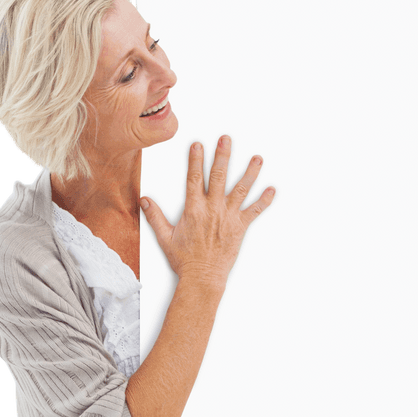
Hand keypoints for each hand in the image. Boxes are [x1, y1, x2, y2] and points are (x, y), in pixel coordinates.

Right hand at [141, 135, 274, 288]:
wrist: (202, 277)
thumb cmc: (184, 259)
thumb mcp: (165, 237)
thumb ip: (155, 217)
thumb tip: (144, 200)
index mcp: (193, 209)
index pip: (193, 178)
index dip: (195, 160)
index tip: (198, 144)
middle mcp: (212, 209)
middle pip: (218, 177)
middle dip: (222, 156)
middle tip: (226, 139)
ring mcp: (228, 217)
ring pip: (241, 189)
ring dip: (250, 172)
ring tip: (257, 158)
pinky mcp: (240, 227)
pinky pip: (255, 211)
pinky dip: (265, 200)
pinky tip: (273, 190)